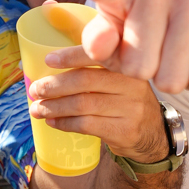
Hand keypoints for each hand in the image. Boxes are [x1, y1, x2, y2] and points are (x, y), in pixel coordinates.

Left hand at [27, 62, 167, 162]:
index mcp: (127, 64)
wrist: (152, 133)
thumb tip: (44, 62)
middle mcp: (132, 83)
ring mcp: (131, 108)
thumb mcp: (118, 77)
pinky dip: (64, 123)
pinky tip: (52, 121)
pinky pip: (86, 125)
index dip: (71, 56)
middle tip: (36, 90)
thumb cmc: (123, 99)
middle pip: (85, 80)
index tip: (49, 60)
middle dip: (54, 85)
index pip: (98, 55)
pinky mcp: (124, 130)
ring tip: (37, 109)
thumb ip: (92, 66)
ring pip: (82, 105)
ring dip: (54, 107)